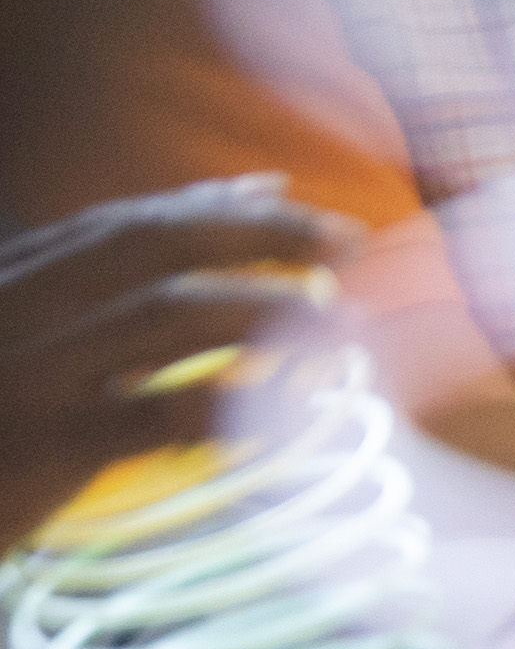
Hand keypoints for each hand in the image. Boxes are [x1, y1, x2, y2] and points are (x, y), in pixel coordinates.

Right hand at [0, 179, 355, 547]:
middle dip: (260, 235)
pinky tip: (284, 409)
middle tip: (346, 243)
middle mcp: (13, 310)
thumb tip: (230, 200)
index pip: (124, 225)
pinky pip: (152, 415)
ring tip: (339, 324)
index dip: (217, 207)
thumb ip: (97, 285)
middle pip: (153, 248)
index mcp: (10, 281)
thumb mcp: (18, 337)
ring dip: (266, 311)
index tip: (292, 200)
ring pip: (164, 316)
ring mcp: (22, 375)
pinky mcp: (36, 447)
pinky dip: (226, 403)